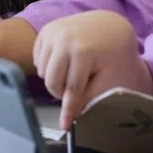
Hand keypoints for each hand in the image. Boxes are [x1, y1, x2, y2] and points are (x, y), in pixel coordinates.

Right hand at [32, 11, 152, 129]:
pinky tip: (64, 62)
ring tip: (73, 72)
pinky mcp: (46, 30)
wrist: (110, 26)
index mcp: (82, 51)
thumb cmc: (114, 54)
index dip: (68, 110)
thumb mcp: (109, 78)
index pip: (71, 89)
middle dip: (62, 92)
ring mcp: (52, 32)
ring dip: (56, 78)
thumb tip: (68, 119)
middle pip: (52, 81)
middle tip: (77, 89)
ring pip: (42, 72)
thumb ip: (88, 98)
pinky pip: (38, 59)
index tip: (65, 126)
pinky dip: (49, 66)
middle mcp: (63, 38)